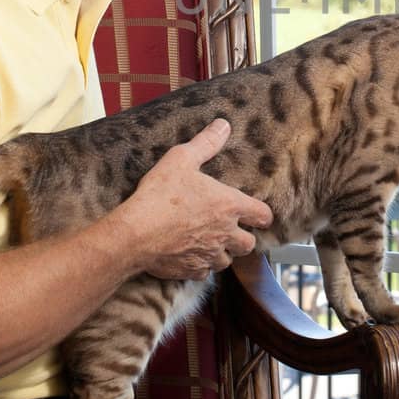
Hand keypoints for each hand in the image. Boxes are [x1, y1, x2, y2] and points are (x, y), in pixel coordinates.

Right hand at [122, 118, 273, 279]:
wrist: (136, 234)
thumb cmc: (160, 195)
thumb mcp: (182, 159)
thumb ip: (206, 143)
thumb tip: (223, 125)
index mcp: (229, 205)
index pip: (262, 216)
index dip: (261, 215)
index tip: (257, 215)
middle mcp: (225, 233)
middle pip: (248, 244)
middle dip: (243, 238)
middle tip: (230, 230)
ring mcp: (209, 254)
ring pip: (227, 260)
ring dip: (222, 252)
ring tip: (210, 242)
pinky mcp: (192, 270)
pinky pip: (205, 272)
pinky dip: (201, 265)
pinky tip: (191, 255)